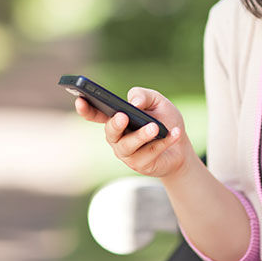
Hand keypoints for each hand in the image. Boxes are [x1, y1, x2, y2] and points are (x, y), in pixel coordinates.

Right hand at [75, 87, 194, 178]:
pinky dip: (164, 142)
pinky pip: (150, 153)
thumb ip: (143, 96)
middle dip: (115, 124)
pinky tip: (175, 133)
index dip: (86, 109)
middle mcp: (118, 138)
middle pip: (111, 132)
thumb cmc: (164, 120)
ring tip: (154, 128)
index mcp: (117, 119)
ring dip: (141, 136)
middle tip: (123, 116)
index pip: (96, 114)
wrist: (181, 145)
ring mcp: (127, 154)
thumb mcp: (157, 101)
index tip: (80, 100)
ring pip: (128, 146)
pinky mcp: (141, 165)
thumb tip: (133, 103)